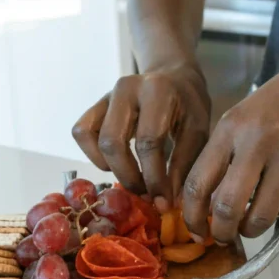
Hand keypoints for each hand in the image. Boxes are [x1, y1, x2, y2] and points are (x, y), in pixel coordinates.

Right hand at [72, 62, 211, 210]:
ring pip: (92, 138)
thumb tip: (167, 202)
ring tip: (133, 179)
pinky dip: (93, 154)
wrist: (174, 76)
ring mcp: (107, 94)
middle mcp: (126, 88)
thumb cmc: (188, 105)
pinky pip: (82, 132)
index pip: (148, 142)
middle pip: (113, 142)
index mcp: (157, 91)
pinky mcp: (96, 104)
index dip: (154, 178)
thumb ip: (183, 164)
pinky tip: (115, 163)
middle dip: (129, 176)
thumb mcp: (197, 131)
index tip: (163, 202)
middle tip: (146, 194)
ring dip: (109, 167)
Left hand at [182, 53, 278, 241]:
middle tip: (222, 237)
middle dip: (221, 232)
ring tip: (249, 227)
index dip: (192, 216)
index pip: (198, 182)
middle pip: (226, 205)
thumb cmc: (278, 103)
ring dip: (250, 230)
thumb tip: (205, 203)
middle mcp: (255, 141)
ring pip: (260, 214)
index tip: (195, 229)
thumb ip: (223, 155)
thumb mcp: (241, 118)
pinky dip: (275, 211)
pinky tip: (274, 199)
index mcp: (229, 128)